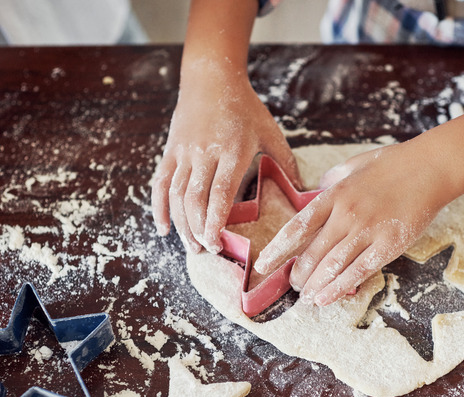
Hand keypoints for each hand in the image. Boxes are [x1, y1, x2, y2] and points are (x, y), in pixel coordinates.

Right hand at [151, 64, 300, 253]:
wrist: (211, 78)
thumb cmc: (245, 107)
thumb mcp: (270, 132)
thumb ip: (286, 162)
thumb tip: (305, 191)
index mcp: (232, 151)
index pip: (220, 193)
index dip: (215, 221)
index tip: (217, 243)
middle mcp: (205, 153)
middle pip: (195, 199)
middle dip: (198, 230)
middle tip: (206, 251)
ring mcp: (184, 153)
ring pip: (176, 195)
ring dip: (181, 224)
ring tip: (191, 247)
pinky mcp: (171, 151)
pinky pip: (160, 183)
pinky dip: (159, 208)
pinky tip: (165, 228)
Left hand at [253, 142, 449, 305]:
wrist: (430, 168)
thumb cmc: (393, 164)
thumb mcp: (353, 166)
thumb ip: (331, 181)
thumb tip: (314, 192)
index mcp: (334, 195)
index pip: (298, 227)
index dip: (278, 249)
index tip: (264, 264)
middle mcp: (346, 215)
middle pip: (312, 253)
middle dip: (298, 274)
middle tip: (293, 285)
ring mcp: (367, 231)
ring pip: (332, 267)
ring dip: (314, 286)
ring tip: (306, 297)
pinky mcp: (388, 245)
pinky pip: (358, 272)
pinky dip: (338, 288)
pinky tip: (325, 299)